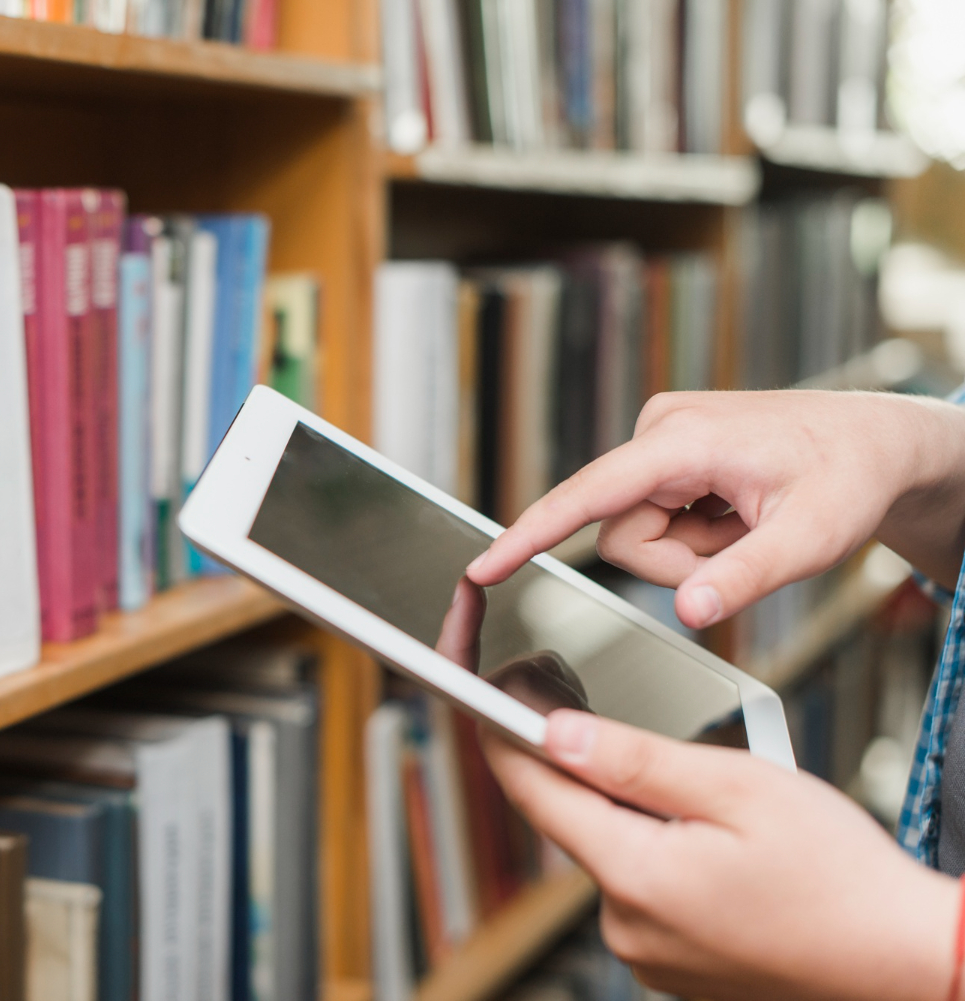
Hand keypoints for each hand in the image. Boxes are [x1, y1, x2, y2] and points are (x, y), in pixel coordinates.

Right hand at [465, 390, 964, 627]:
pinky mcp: (665, 456)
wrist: (877, 442)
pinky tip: (736, 514)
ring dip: (690, 550)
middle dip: (676, 563)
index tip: (484, 566)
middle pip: (620, 534)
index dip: (532, 534)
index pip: (588, 496)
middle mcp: (660, 431)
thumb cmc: (851, 477)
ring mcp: (661, 441)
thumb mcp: (813, 539)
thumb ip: (747, 579)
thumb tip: (689, 613)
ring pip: (635, 532)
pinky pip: (653, 519)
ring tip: (745, 527)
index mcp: (684, 442)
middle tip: (742, 549)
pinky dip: (696, 535)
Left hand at [481, 713, 957, 1000]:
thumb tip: (552, 733)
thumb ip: (635, 759)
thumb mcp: (738, 788)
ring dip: (618, 801)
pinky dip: (648, 843)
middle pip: (567, 818)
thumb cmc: (842, 878)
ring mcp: (646, 951)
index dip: (503, 730)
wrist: (906, 963)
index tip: (492, 685)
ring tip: (668, 766)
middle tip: (566, 690)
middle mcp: (624, 925)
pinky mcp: (670, 962)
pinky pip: (637, 884)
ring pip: (604, 848)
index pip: (532, 791)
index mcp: (632, 876)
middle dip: (565, 755)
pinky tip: (692, 824)